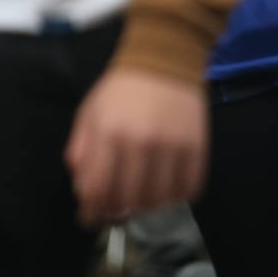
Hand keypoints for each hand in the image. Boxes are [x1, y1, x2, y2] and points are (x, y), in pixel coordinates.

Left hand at [64, 68, 208, 226]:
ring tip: (143, 201)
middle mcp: (139, 143)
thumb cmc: (121, 89)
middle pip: (128, 199)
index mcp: (107, 134)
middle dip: (119, 212)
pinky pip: (189, 187)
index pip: (97, 190)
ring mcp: (171, 145)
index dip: (92, 212)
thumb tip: (84, 191)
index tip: (92, 218)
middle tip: (118, 212)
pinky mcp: (197, 146)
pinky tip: (169, 190)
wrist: (166, 58)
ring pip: (159, 199)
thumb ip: (81, 152)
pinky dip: (178, 197)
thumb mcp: (89, 114)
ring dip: (148, 207)